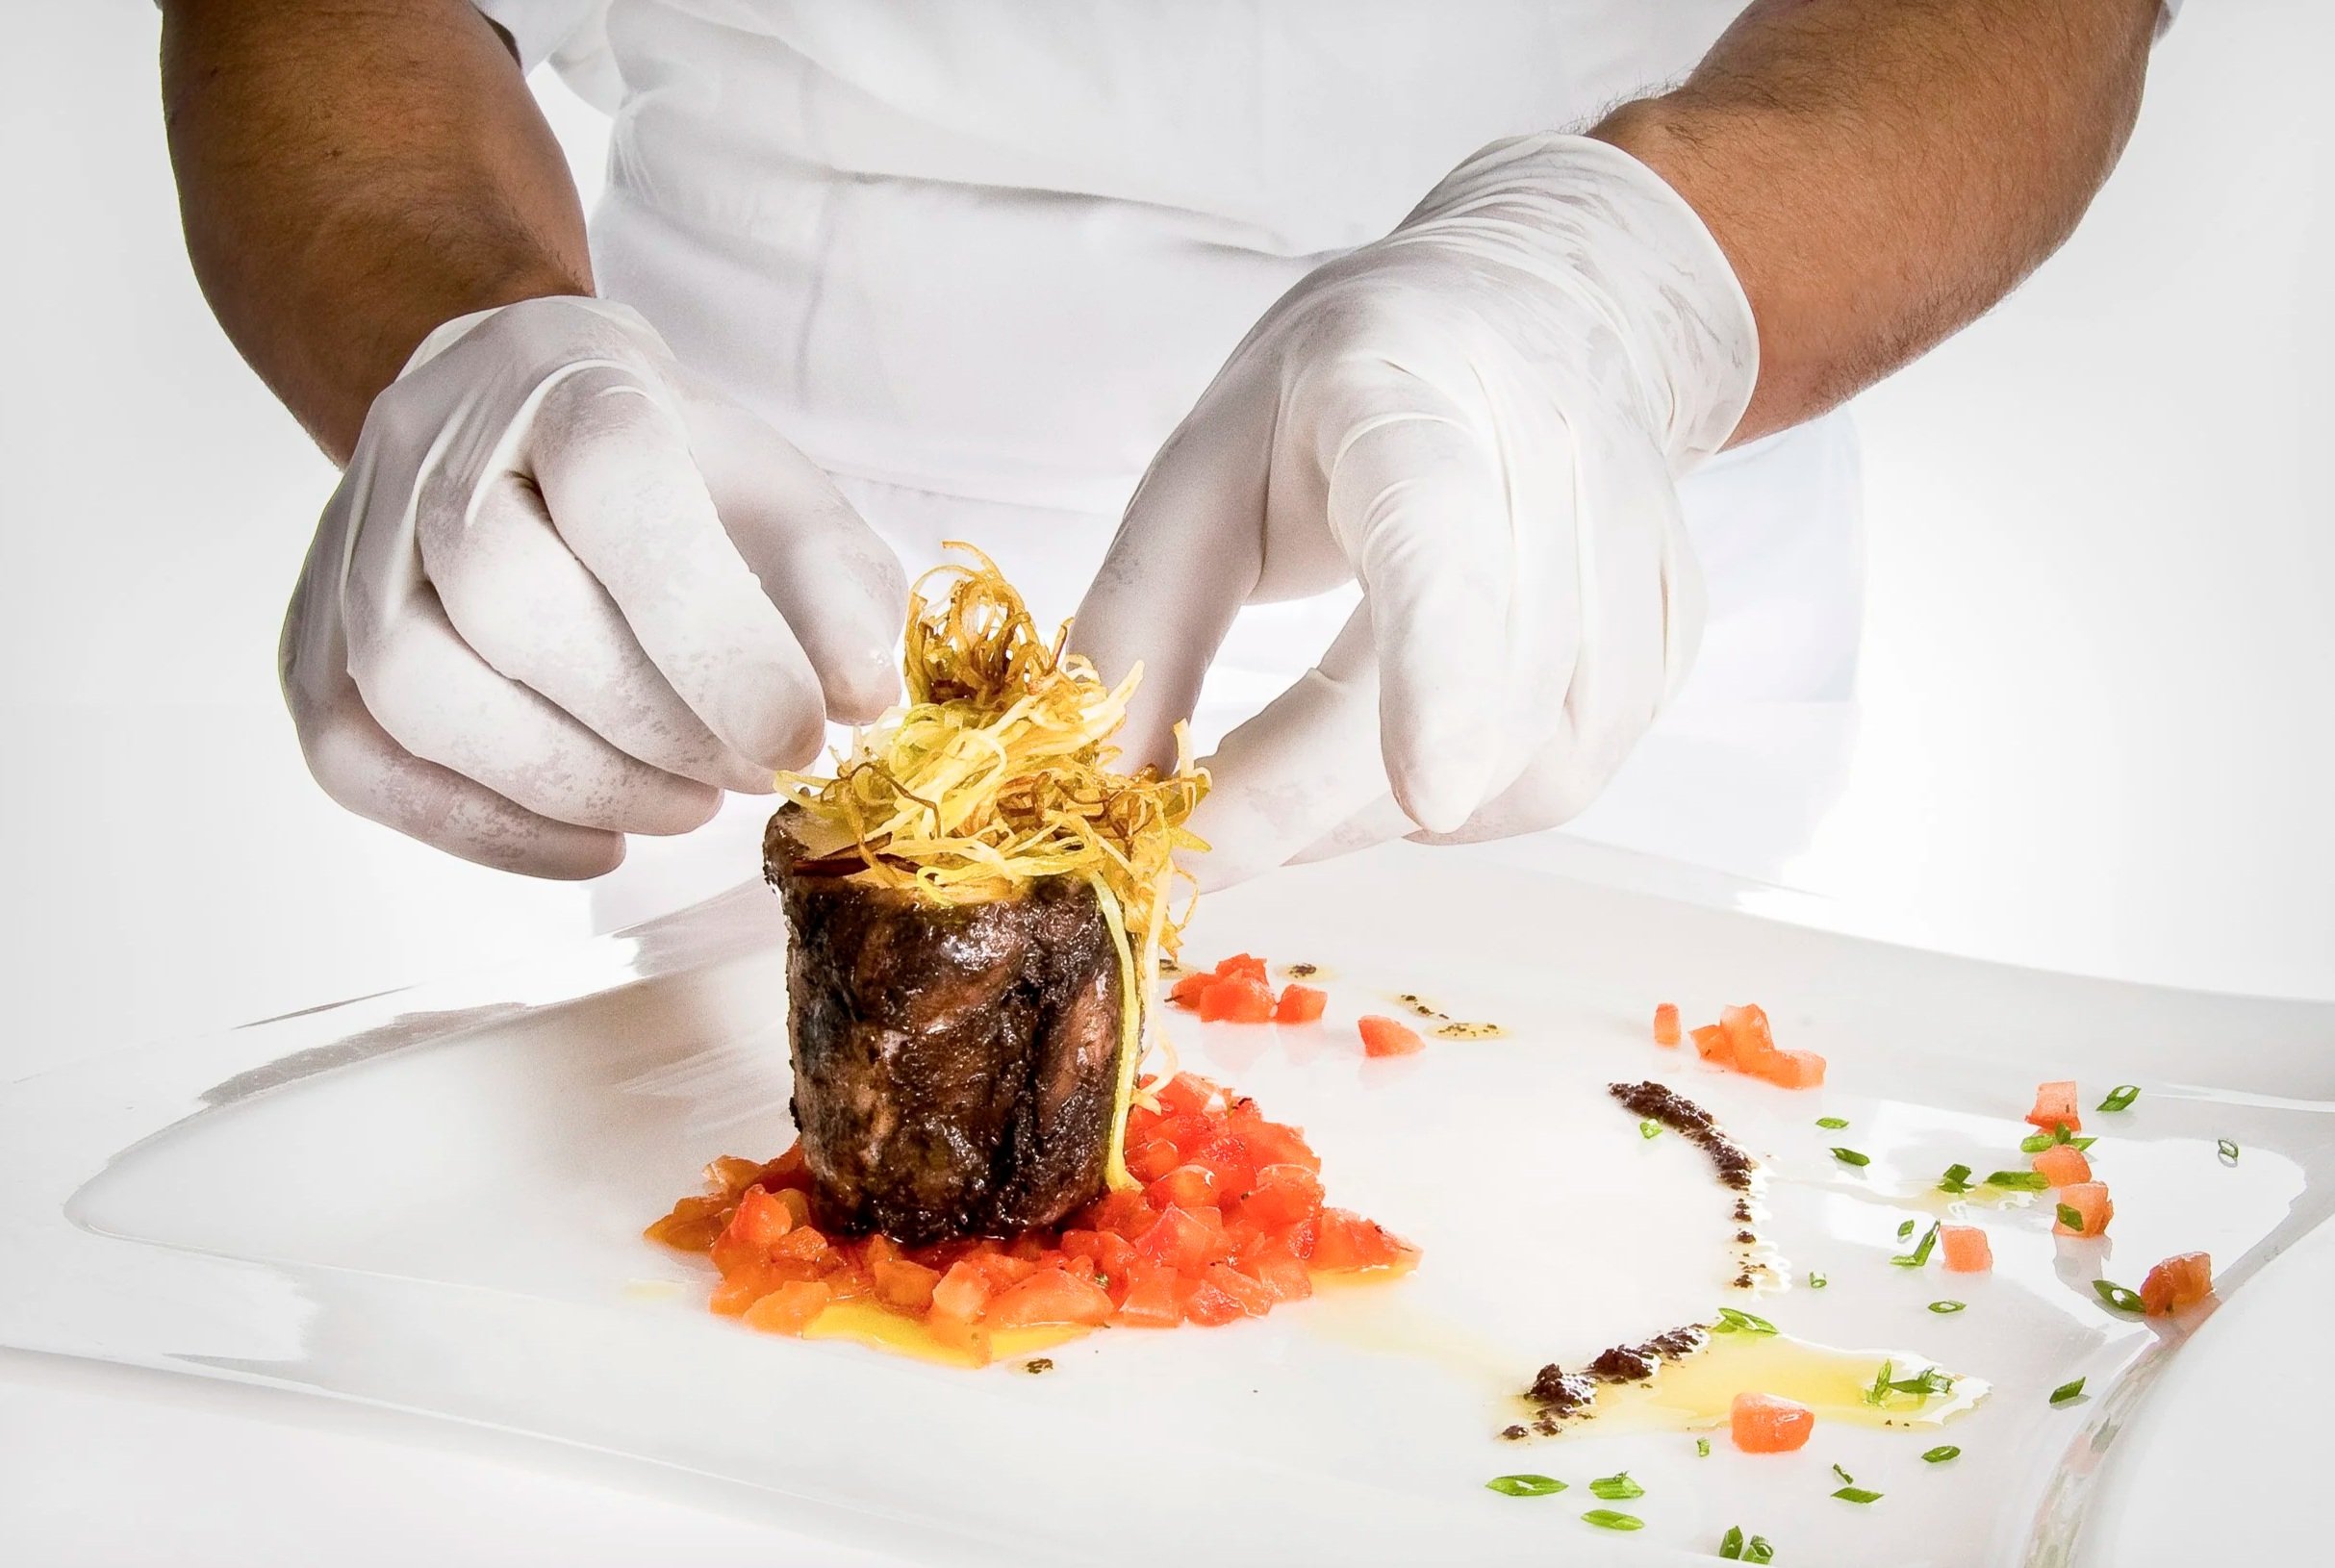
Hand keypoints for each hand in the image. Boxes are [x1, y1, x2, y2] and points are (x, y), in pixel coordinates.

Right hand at [282, 296, 905, 876]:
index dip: (713, 634)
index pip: (616, 491)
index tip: (802, 736)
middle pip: (511, 603)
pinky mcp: (313, 647)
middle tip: (751, 772)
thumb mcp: (784, 497)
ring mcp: (354, 549)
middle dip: (656, 723)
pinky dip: (489, 830)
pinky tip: (599, 839)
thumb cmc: (672, 475)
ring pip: (421, 690)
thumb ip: (838, 588)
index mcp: (566, 380)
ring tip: (688, 804)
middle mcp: (433, 449)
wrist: (517, 423)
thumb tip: (859, 700)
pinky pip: (363, 761)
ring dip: (575, 783)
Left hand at [1071, 134, 1757, 888]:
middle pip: (1488, 687)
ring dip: (1388, 818)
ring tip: (1293, 785)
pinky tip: (1395, 765)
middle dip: (1329, 802)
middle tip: (1202, 846)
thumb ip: (1144, 616)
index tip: (1423, 790)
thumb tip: (1105, 789)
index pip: (1446, 534)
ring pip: (1540, 758)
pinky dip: (1464, 807)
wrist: (1535, 308)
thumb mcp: (1206, 459)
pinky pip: (1570, 771)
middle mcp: (1558, 461)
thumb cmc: (1344, 390)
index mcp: (1414, 394)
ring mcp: (1636, 547)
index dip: (1443, 667)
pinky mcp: (1668, 624)